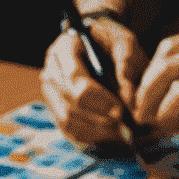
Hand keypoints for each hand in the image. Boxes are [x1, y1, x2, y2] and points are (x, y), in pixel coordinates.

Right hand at [40, 19, 146, 146]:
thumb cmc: (112, 44)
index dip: (96, 98)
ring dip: (96, 131)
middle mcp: (51, 72)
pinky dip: (92, 137)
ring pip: (68, 121)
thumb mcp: (124, 42)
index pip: (73, 77)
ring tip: (121, 132)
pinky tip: (111, 135)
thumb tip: (128, 97)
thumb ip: (128, 63)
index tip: (120, 109)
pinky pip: (70, 132)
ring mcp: (51, 95)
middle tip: (124, 125)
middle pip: (70, 103)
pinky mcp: (57, 112)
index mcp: (64, 48)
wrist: (101, 49)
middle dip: (99, 118)